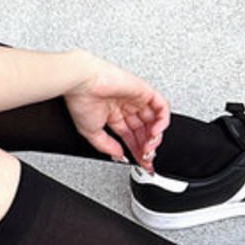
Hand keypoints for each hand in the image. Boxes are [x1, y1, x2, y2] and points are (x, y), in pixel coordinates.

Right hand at [64, 53, 170, 170]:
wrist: (83, 82)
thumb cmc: (81, 100)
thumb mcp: (90, 132)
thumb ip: (106, 145)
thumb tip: (119, 154)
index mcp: (113, 115)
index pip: (131, 136)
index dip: (136, 150)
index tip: (140, 161)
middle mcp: (125, 106)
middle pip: (144, 130)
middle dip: (146, 147)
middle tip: (146, 157)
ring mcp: (136, 99)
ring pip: (155, 120)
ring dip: (155, 137)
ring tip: (148, 147)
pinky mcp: (144, 90)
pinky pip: (162, 107)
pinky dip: (162, 121)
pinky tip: (155, 132)